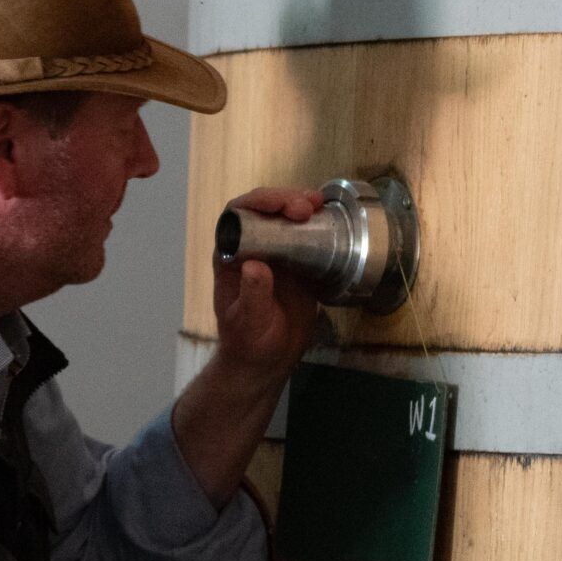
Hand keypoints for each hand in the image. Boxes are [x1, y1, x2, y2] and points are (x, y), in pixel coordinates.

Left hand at [212, 186, 324, 379]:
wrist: (269, 360)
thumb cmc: (249, 342)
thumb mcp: (249, 321)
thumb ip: (253, 294)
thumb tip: (256, 265)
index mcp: (230, 255)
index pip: (237, 215)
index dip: (257, 203)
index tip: (280, 206)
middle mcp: (251, 247)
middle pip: (264, 209)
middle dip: (284, 200)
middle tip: (306, 207)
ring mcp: (275, 253)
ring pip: (285, 217)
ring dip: (301, 205)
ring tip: (319, 205)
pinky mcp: (297, 263)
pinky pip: (306, 235)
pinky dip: (318, 223)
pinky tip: (330, 219)